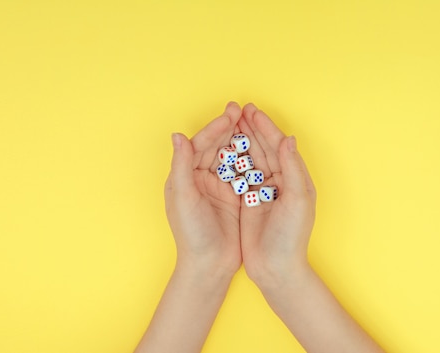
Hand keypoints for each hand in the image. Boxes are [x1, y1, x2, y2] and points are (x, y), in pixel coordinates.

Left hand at [164, 102, 242, 277]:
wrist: (210, 265)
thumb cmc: (192, 233)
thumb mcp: (183, 197)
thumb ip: (181, 165)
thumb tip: (178, 135)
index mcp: (184, 177)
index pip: (199, 145)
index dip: (214, 128)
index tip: (231, 115)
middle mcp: (200, 179)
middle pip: (216, 146)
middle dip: (229, 128)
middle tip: (243, 110)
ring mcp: (218, 187)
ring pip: (230, 156)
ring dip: (241, 139)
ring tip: (252, 122)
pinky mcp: (234, 197)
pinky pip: (243, 172)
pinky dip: (251, 158)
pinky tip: (261, 146)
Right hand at [237, 103, 316, 286]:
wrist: (276, 268)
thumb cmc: (291, 236)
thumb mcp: (297, 200)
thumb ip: (293, 168)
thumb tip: (288, 139)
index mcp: (295, 179)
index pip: (278, 146)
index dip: (265, 127)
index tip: (251, 111)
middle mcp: (280, 182)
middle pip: (264, 148)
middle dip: (251, 129)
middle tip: (237, 110)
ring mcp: (263, 192)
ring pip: (250, 159)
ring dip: (240, 140)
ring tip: (228, 123)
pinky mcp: (249, 202)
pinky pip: (239, 175)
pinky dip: (231, 161)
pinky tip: (221, 149)